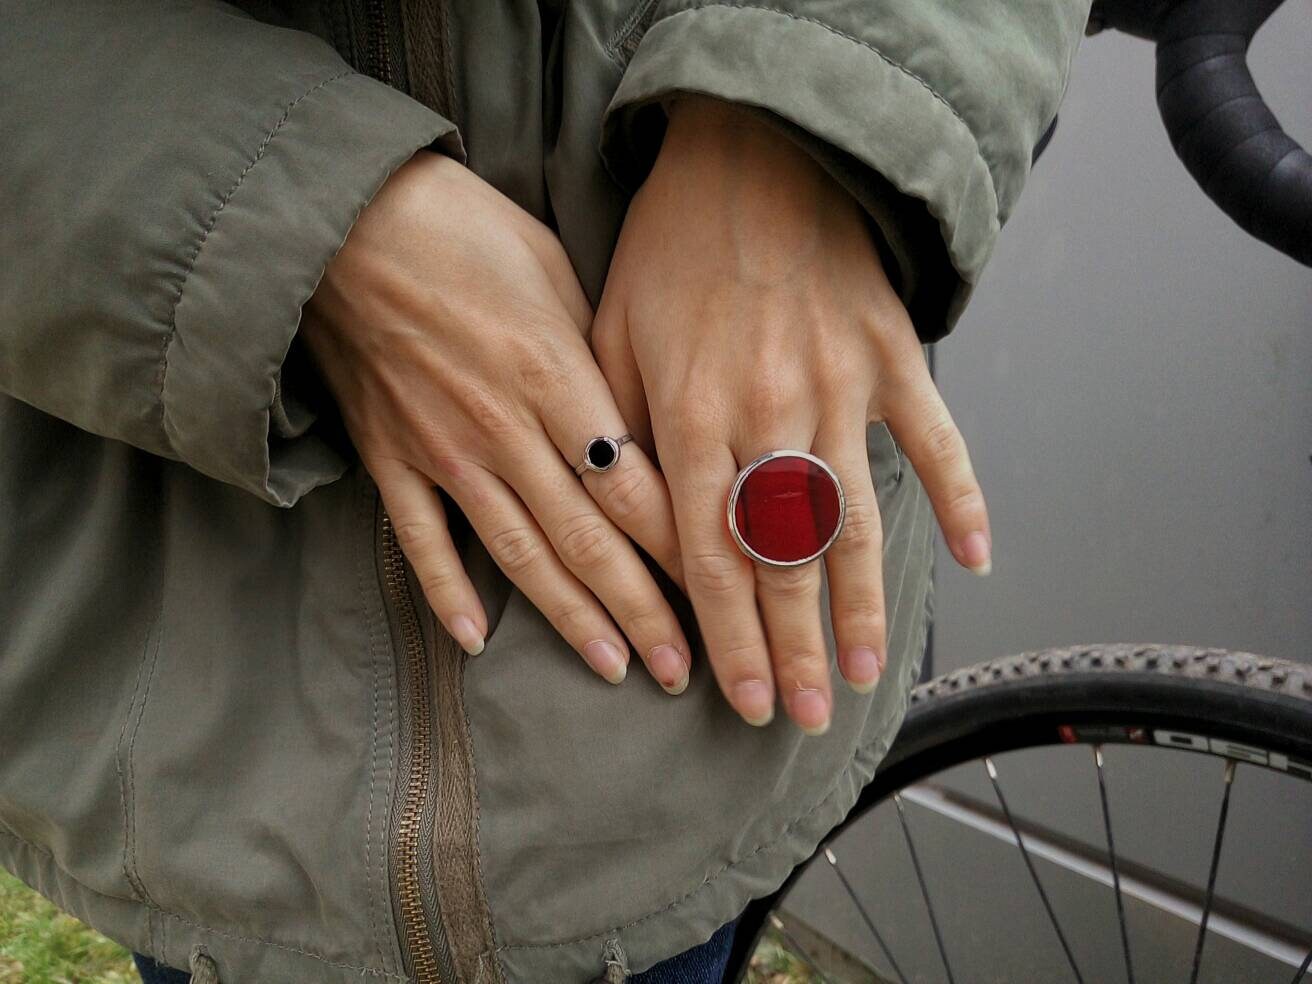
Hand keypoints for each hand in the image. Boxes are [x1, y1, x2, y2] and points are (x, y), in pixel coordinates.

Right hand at [302, 151, 692, 692]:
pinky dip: (447, 592)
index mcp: (557, 379)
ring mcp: (444, 450)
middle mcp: (506, 428)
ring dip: (571, 618)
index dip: (685, 551)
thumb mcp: (555, 274)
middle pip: (588, 539)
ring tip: (613, 669)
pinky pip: (422, 539)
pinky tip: (476, 640)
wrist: (345, 217)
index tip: (726, 596)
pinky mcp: (391, 456)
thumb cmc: (464, 229)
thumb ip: (597, 358)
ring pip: (519, 554)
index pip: (635, 488)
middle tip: (684, 669)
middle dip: (642, 611)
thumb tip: (637, 422)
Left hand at [593, 97, 990, 732]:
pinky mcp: (892, 356)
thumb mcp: (613, 336)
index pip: (711, 555)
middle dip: (796, 646)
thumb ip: (623, 436)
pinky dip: (963, 496)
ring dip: (867, 604)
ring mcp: (841, 386)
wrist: (753, 154)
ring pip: (858, 520)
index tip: (744, 701)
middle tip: (806, 716)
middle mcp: (771, 413)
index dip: (729, 638)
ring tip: (870, 671)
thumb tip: (629, 531)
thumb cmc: (673, 247)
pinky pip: (937, 438)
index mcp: (694, 415)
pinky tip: (976, 556)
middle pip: (787, 558)